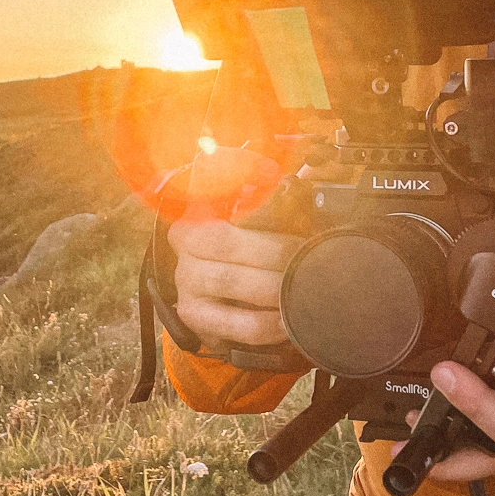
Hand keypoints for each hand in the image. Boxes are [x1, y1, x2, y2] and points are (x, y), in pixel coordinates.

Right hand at [167, 146, 300, 347]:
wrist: (220, 303)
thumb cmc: (247, 257)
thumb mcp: (255, 225)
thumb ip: (274, 207)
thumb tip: (309, 190)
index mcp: (199, 209)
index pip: (209, 182)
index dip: (239, 173)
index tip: (271, 172)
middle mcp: (185, 240)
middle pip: (226, 239)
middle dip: (275, 250)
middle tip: (307, 257)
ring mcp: (185, 279)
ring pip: (231, 280)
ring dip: (274, 287)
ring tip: (301, 288)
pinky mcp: (194, 315)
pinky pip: (238, 323)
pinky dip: (269, 323)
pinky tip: (286, 321)